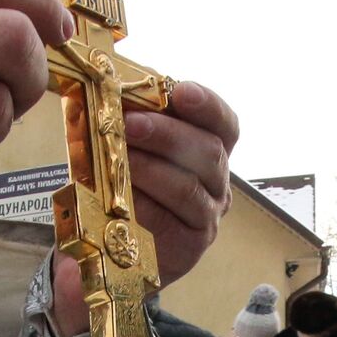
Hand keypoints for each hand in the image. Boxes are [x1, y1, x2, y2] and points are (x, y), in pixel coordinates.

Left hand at [125, 82, 237, 286]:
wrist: (113, 249)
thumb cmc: (126, 189)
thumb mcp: (131, 151)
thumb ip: (132, 123)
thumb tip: (111, 88)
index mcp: (210, 151)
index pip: (224, 125)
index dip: (207, 105)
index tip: (181, 91)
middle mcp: (217, 184)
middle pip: (207, 152)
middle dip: (167, 133)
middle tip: (130, 123)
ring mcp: (207, 217)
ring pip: (186, 188)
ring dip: (149, 168)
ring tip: (116, 157)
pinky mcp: (189, 248)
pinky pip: (166, 222)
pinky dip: (141, 205)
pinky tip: (119, 196)